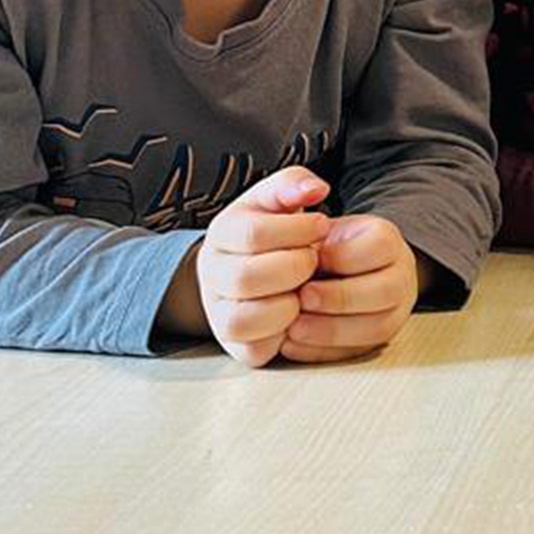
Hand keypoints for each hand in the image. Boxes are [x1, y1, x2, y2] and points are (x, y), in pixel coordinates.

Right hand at [196, 167, 332, 367]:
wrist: (255, 267)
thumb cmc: (275, 232)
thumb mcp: (278, 199)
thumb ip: (293, 185)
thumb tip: (315, 190)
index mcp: (221, 233)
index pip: (253, 233)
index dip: (296, 230)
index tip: (321, 225)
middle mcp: (212, 274)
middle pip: (246, 278)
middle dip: (294, 268)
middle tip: (314, 260)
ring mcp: (219, 311)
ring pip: (244, 319)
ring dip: (288, 303)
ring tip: (305, 288)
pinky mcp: (237, 343)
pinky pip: (255, 348)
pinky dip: (282, 332)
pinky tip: (297, 311)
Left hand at [284, 214, 419, 363]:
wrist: (338, 271)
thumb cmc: (324, 248)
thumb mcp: (316, 226)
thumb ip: (306, 227)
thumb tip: (298, 227)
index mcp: (387, 241)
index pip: (378, 247)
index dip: (339, 257)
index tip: (307, 261)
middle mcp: (401, 277)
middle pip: (384, 291)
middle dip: (338, 298)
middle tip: (302, 298)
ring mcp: (394, 312)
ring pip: (377, 327)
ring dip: (331, 331)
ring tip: (294, 327)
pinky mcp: (376, 342)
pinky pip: (358, 352)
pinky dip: (324, 351)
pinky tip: (296, 343)